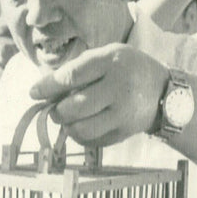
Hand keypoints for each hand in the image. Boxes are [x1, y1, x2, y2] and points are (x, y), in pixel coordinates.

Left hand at [29, 43, 167, 147]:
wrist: (162, 91)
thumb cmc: (126, 69)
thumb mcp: (107, 56)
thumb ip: (78, 68)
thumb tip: (45, 89)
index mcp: (112, 62)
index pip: (72, 76)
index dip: (48, 86)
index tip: (33, 93)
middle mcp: (119, 88)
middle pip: (74, 107)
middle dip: (57, 111)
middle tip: (54, 109)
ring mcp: (123, 113)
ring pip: (81, 129)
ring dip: (66, 126)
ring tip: (67, 118)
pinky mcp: (124, 132)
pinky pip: (91, 141)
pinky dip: (79, 135)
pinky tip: (81, 126)